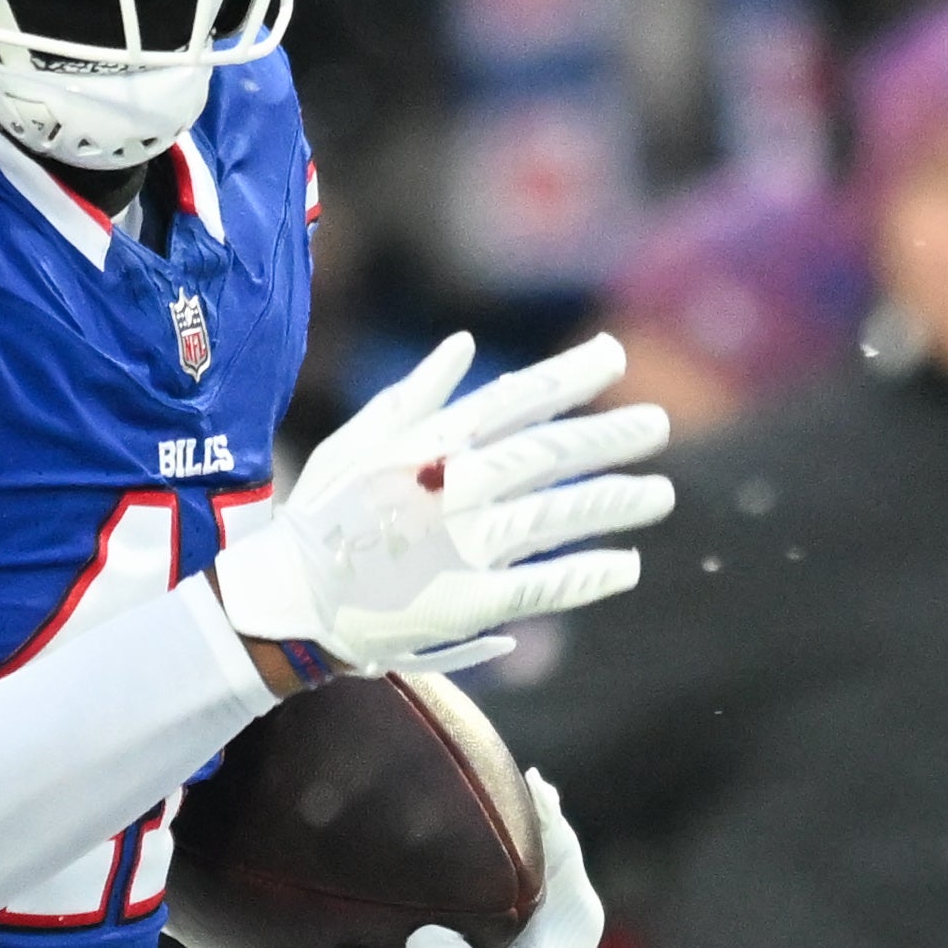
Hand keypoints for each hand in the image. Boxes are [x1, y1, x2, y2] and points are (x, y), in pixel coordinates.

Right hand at [216, 331, 673, 672]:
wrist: (288, 603)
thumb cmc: (321, 518)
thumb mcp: (356, 442)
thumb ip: (415, 394)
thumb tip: (464, 344)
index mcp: (430, 444)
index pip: (515, 399)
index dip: (568, 376)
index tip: (614, 356)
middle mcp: (457, 487)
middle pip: (550, 454)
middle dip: (610, 436)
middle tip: (658, 424)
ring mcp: (467, 545)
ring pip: (559, 516)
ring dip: (614, 503)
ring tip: (660, 496)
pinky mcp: (472, 600)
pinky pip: (544, 585)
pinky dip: (586, 576)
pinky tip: (625, 567)